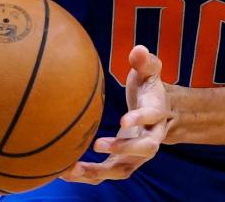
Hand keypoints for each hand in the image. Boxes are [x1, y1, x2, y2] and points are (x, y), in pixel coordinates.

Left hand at [61, 45, 168, 184]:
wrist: (160, 113)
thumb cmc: (148, 88)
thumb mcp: (149, 71)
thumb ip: (145, 61)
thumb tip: (138, 49)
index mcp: (157, 113)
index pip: (152, 117)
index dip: (139, 119)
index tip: (123, 119)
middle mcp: (151, 137)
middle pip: (145, 149)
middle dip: (124, 148)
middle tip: (98, 144)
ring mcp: (137, 154)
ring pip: (123, 169)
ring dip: (99, 171)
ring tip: (72, 169)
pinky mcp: (123, 162)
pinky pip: (106, 173)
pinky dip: (87, 175)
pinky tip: (64, 172)